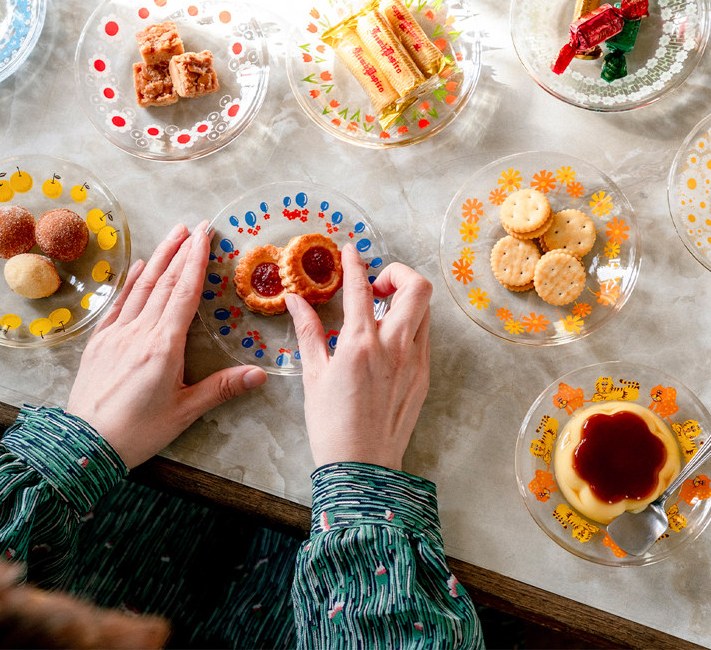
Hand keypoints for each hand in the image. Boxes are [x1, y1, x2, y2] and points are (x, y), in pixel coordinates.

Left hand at [67, 223, 266, 467]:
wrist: (83, 447)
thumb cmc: (137, 432)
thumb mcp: (184, 412)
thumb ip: (221, 389)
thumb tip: (260, 375)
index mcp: (163, 346)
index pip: (184, 294)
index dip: (195, 262)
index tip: (204, 236)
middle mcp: (139, 332)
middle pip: (164, 283)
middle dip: (181, 251)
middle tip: (194, 225)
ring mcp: (116, 334)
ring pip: (141, 287)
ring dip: (159, 258)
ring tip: (173, 234)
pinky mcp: (100, 342)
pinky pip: (118, 304)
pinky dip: (131, 282)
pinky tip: (139, 266)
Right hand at [285, 244, 431, 470]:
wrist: (361, 469)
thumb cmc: (331, 425)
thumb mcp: (313, 374)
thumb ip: (308, 331)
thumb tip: (295, 300)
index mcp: (361, 344)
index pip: (361, 287)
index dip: (356, 262)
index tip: (351, 250)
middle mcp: (394, 348)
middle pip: (416, 288)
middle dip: (398, 272)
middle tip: (375, 284)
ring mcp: (415, 362)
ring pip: (425, 311)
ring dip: (406, 299)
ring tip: (381, 311)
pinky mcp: (423, 377)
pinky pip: (423, 338)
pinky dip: (408, 326)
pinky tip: (387, 340)